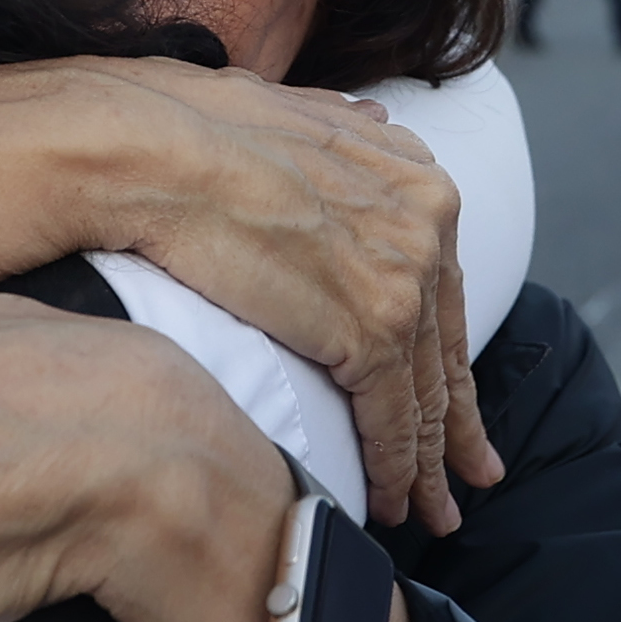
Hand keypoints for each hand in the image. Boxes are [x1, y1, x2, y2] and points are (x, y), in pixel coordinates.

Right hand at [69, 63, 500, 534]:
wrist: (150, 150)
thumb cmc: (188, 129)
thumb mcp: (287, 110)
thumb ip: (339, 128)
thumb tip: (373, 123)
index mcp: (413, 177)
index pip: (439, 288)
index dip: (444, 351)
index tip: (449, 398)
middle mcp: (427, 227)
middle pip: (447, 346)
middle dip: (456, 421)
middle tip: (469, 474)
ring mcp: (404, 281)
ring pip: (426, 392)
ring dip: (427, 463)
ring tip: (429, 511)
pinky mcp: (370, 332)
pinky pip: (392, 418)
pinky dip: (395, 468)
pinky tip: (390, 503)